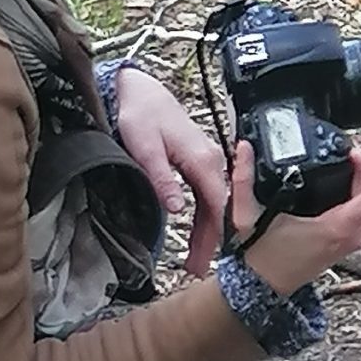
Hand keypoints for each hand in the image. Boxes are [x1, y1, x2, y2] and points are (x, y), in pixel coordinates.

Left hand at [111, 66, 230, 276]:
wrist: (142, 91)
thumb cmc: (141, 116)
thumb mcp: (144, 149)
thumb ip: (161, 178)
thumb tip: (177, 209)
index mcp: (202, 160)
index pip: (216, 206)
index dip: (212, 236)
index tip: (201, 261)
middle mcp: (211, 161)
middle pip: (219, 207)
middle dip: (211, 240)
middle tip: (195, 269)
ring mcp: (208, 160)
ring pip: (215, 202)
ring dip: (209, 230)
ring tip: (195, 258)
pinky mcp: (199, 160)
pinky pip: (209, 194)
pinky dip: (207, 216)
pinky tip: (199, 230)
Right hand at [233, 140, 360, 299]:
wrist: (262, 286)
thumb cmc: (261, 257)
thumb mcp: (247, 215)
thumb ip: (244, 179)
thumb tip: (245, 148)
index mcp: (336, 228)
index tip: (353, 151)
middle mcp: (351, 236)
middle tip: (348, 151)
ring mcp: (354, 240)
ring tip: (347, 160)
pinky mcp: (351, 241)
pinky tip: (347, 180)